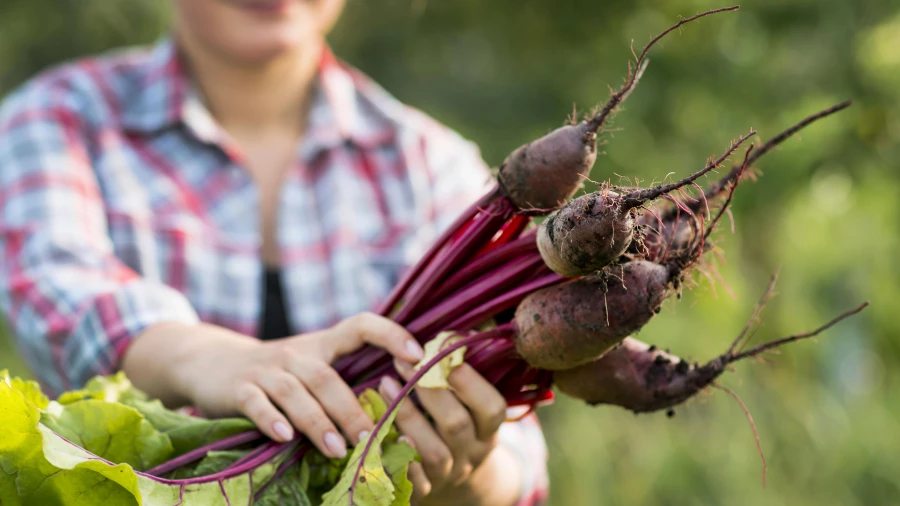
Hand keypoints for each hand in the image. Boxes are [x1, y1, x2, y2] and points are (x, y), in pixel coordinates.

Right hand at [125, 313, 423, 458]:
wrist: (212, 363)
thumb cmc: (280, 374)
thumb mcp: (312, 367)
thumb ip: (346, 383)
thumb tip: (400, 416)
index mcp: (322, 344)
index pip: (361, 325)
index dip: (391, 333)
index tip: (418, 356)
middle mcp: (297, 353)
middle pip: (328, 377)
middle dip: (352, 409)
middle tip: (373, 437)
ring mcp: (266, 369)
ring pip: (296, 392)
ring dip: (318, 421)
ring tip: (339, 449)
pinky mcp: (238, 388)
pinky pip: (256, 402)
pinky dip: (270, 419)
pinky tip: (284, 437)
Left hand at [378, 359, 520, 505]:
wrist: (453, 483)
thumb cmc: (454, 425)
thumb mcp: (469, 406)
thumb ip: (460, 376)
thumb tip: (452, 333)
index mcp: (487, 430)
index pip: (492, 408)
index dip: (470, 381)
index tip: (442, 352)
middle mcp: (472, 454)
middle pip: (457, 425)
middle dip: (430, 390)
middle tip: (403, 361)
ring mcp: (448, 476)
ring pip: (433, 452)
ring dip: (407, 416)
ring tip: (384, 384)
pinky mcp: (422, 492)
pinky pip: (409, 479)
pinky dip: (394, 456)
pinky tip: (376, 429)